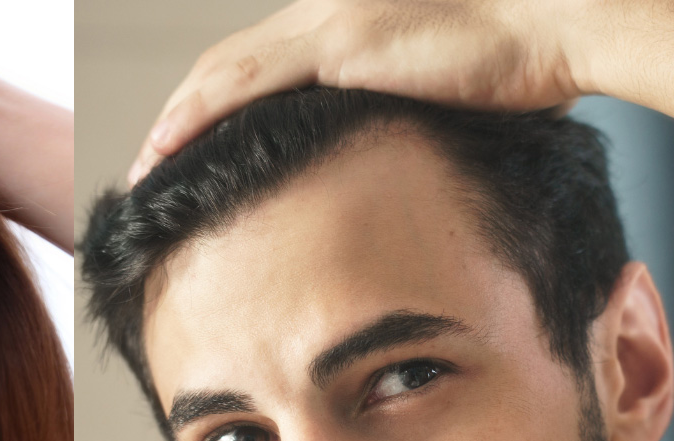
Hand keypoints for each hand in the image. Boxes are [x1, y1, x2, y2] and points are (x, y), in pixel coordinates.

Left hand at [129, 0, 586, 183]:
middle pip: (224, 67)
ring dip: (174, 121)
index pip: (252, 69)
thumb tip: (363, 163)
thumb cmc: (510, 64)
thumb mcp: (428, 95)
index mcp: (337, 26)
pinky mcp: (340, 42)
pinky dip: (200, 114)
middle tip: (147, 165)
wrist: (555, 25)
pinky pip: (249, 82)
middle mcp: (320, 14)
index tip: (181, 153)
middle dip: (178, 118)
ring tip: (144, 167)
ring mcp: (327, 22)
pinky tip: (169, 144)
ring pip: (223, 73)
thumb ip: (381, 116)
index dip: (207, 110)